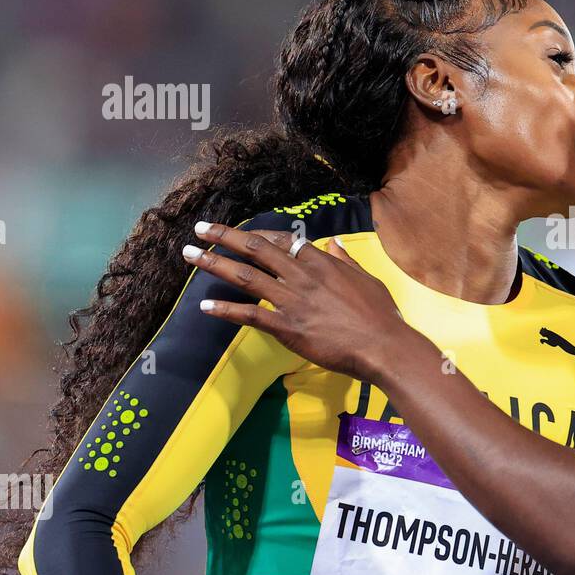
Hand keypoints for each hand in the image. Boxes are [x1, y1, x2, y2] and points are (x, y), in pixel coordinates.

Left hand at [182, 222, 406, 382]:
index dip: (256, 234)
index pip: (282, 240)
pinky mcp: (287, 327)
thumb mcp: (366, 279)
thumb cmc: (380, 315)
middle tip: (201, 229)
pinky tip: (206, 306)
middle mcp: (302, 276)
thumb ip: (346, 260)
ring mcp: (292, 301)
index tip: (239, 231)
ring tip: (191, 255)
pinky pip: (250, 315)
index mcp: (321, 263)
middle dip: (225, 237)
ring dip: (214, 264)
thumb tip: (335, 243)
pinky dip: (226, 309)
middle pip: (256, 249)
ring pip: (245, 276)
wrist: (383, 346)